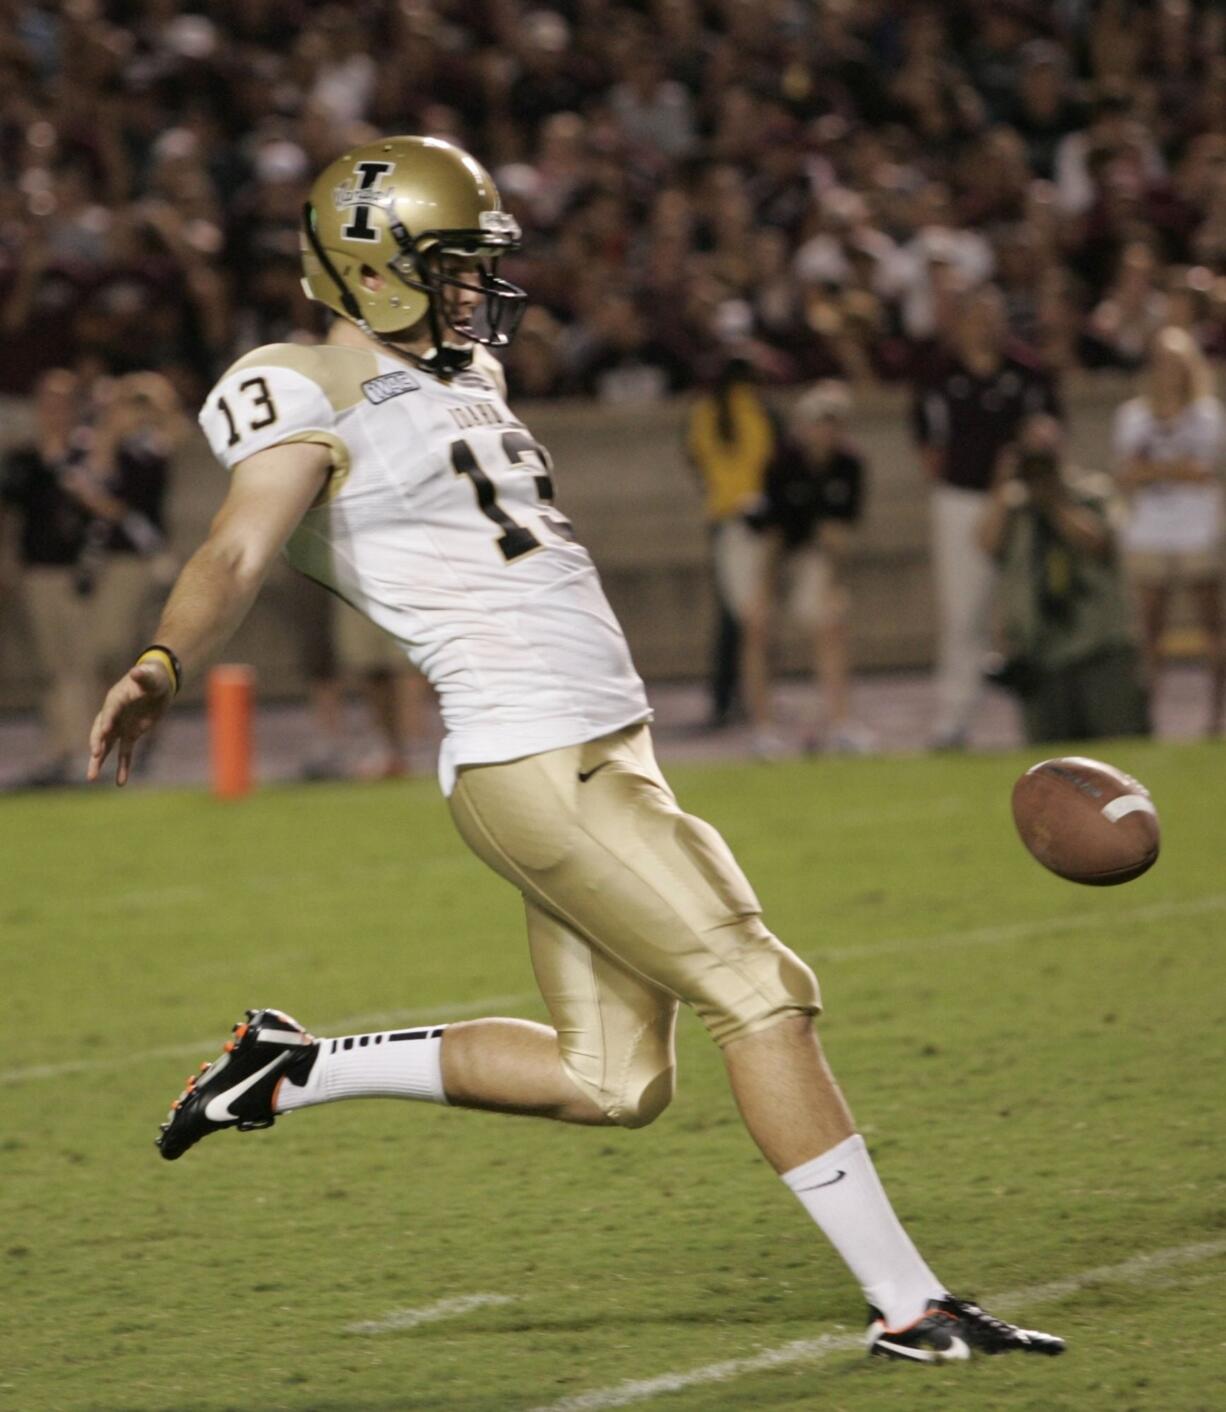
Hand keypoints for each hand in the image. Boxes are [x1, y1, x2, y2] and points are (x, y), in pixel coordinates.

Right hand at [87, 661, 173, 785]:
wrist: (158, 684)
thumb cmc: (153, 678)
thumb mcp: (151, 677)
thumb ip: (143, 676)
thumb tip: (137, 671)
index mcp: (115, 699)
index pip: (109, 711)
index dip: (107, 721)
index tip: (105, 732)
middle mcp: (113, 714)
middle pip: (101, 731)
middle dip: (97, 743)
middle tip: (94, 755)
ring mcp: (120, 726)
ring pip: (107, 746)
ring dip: (99, 761)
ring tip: (91, 778)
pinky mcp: (130, 734)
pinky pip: (124, 753)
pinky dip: (123, 767)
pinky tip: (121, 782)